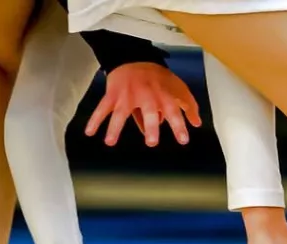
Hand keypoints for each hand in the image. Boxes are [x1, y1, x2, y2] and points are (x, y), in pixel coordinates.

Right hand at [86, 62, 201, 146]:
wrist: (135, 59)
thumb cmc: (160, 79)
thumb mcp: (179, 88)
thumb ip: (188, 106)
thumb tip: (197, 124)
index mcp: (164, 95)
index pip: (174, 111)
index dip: (179, 125)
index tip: (183, 140)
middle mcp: (146, 96)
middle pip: (148, 111)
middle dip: (150, 126)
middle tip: (151, 142)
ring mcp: (127, 96)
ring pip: (120, 112)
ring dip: (114, 127)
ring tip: (110, 142)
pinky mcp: (113, 95)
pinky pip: (102, 108)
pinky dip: (95, 120)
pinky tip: (90, 132)